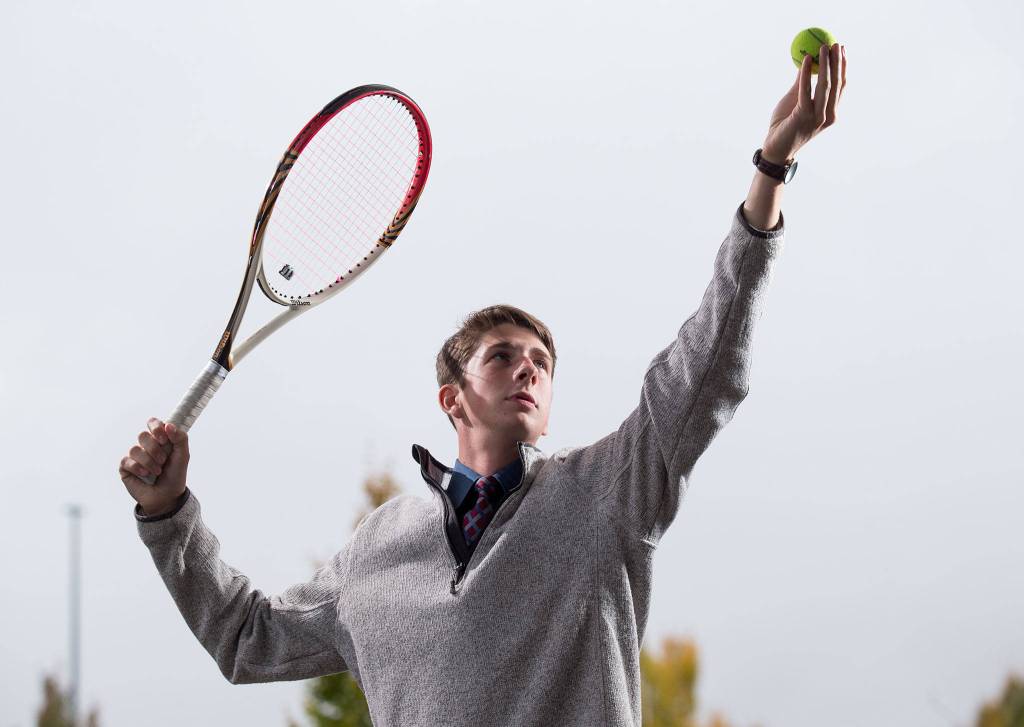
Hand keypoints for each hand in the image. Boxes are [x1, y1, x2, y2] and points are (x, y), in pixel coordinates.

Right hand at [119, 418, 189, 516]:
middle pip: (142, 435)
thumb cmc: (175, 475)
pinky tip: (145, 475)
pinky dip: (138, 468)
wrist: (167, 496)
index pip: (152, 423)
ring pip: (135, 449)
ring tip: (157, 472)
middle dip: (155, 450)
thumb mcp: (183, 456)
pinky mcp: (126, 468)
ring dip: (149, 462)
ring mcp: (134, 456)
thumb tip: (168, 425)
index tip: (164, 439)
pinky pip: (126, 461)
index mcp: (159, 439)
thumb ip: (180, 438)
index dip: (156, 428)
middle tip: (163, 461)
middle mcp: (145, 446)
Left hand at [762, 42, 846, 162]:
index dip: (843, 66)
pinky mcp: (803, 117)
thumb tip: (808, 60)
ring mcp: (817, 117)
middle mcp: (828, 115)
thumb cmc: (785, 125)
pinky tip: (806, 60)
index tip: (841, 49)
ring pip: (825, 86)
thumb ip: (802, 83)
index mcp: (831, 112)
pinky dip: (806, 73)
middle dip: (837, 61)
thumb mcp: (796, 100)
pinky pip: (805, 91)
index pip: (841, 86)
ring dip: (825, 64)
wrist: (775, 148)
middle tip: (835, 43)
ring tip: (823, 47)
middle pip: (836, 84)